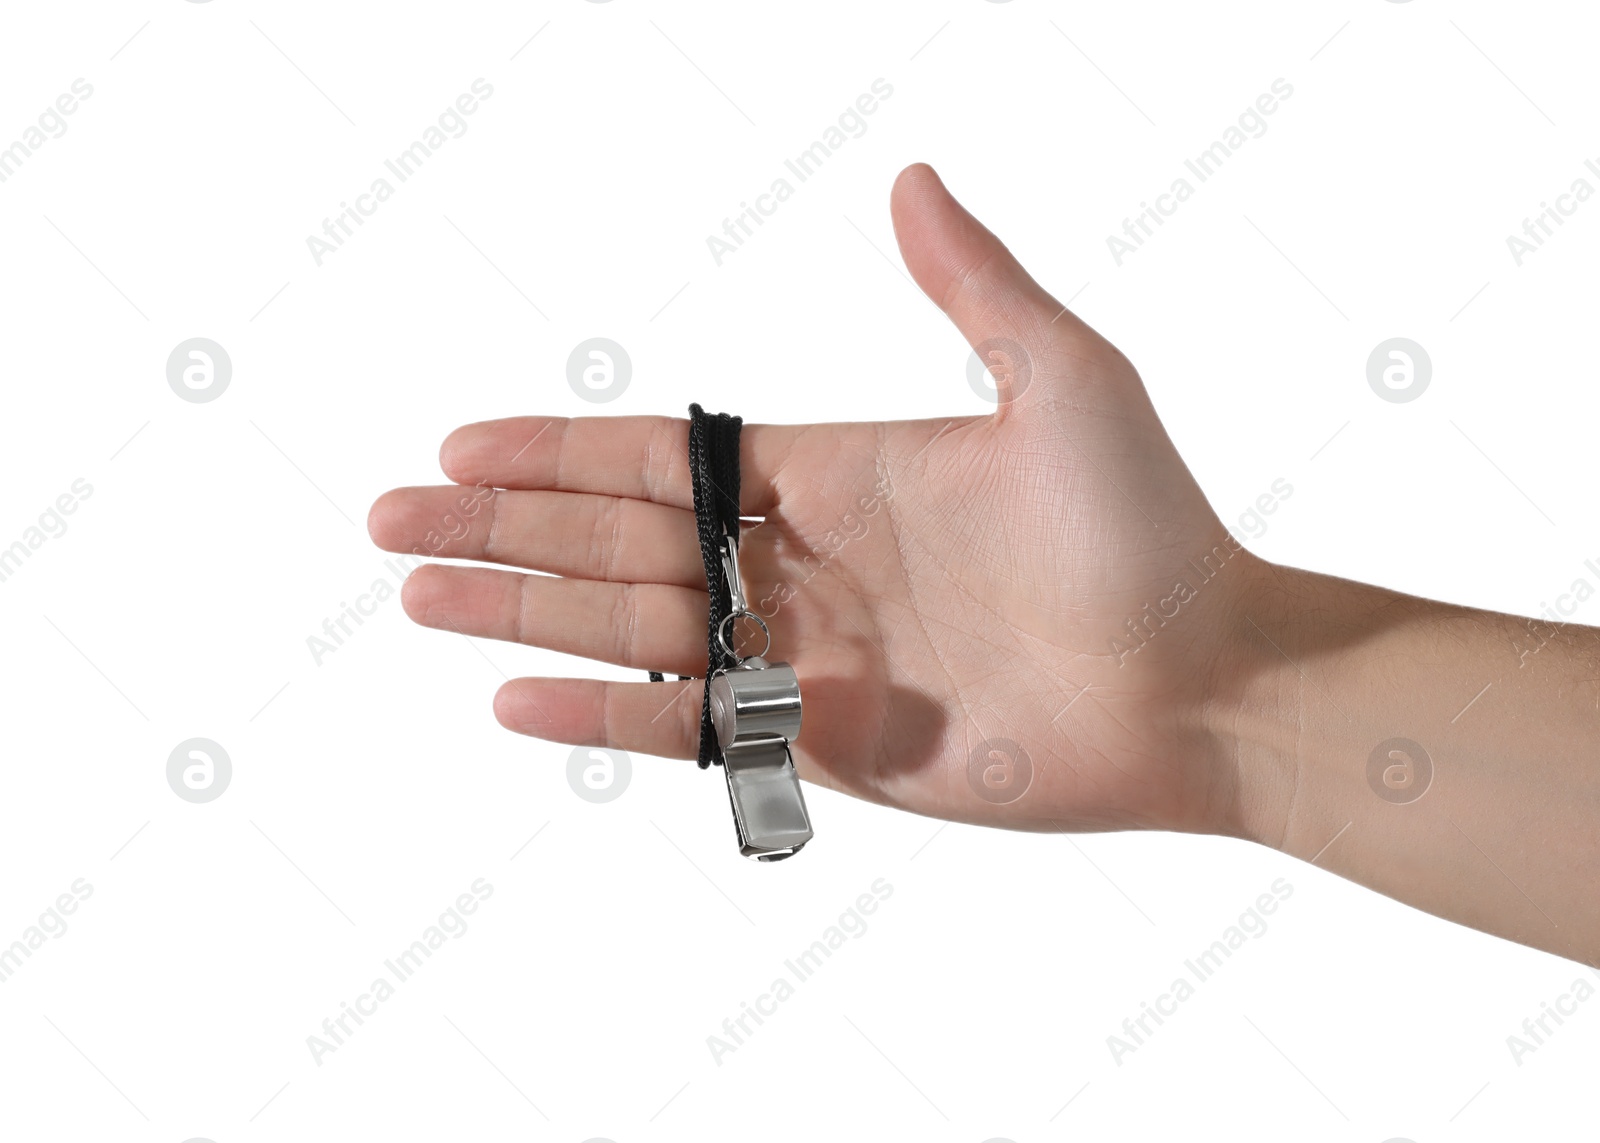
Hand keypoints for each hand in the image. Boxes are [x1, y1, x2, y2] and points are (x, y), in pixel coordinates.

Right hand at [368, 164, 1258, 839]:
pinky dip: (602, 713)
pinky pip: (691, 728)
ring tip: (417, 593)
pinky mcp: (823, 743)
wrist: (1205, 680)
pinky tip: (512, 694)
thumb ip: (970, 285)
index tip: (461, 440)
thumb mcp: (1060, 378)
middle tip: (389, 518)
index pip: (662, 456)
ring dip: (519, 608)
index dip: (557, 449)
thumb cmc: (1146, 527)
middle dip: (502, 525)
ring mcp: (804, 656)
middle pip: (618, 537)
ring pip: (632, 626)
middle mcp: (801, 562)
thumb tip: (909, 178)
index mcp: (834, 471)